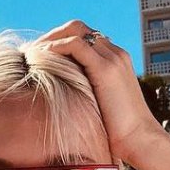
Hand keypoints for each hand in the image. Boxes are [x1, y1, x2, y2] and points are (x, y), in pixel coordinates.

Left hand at [34, 19, 159, 164]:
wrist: (139, 141)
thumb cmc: (118, 132)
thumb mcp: (98, 105)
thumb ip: (85, 93)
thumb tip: (60, 96)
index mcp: (115, 61)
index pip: (83, 37)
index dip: (59, 42)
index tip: (38, 56)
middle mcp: (115, 54)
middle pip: (78, 28)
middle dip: (51, 35)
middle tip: (30, 51)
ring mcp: (113, 59)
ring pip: (75, 31)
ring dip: (49, 39)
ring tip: (31, 54)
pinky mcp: (106, 69)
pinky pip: (75, 45)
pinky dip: (55, 48)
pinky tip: (40, 59)